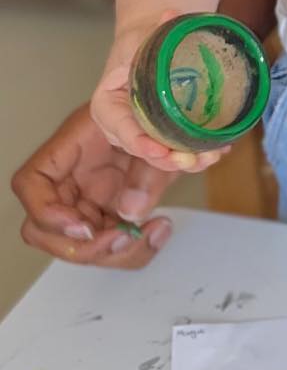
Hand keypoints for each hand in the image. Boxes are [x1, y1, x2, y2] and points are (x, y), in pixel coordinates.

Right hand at [11, 106, 174, 267]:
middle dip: (83, 246)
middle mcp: (70, 181)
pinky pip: (110, 246)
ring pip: (78, 247)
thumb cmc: (154, 116)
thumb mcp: (156, 134)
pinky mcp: (110, 215)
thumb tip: (132, 213)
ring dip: (114, 253)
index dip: (47, 212)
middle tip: (124, 236)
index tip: (85, 225)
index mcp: (68, 150)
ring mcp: (88, 202)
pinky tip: (159, 229)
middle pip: (44, 230)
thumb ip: (147, 170)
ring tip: (154, 231)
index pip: (30, 183)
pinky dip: (133, 248)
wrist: (172, 120)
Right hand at [91, 23, 226, 173]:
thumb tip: (171, 14)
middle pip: (145, 150)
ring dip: (190, 162)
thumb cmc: (141, 38)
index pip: (121, 130)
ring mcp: (144, 132)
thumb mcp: (141, 34)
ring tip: (214, 155)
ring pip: (165, 156)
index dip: (140, 144)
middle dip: (171, 161)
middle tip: (197, 159)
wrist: (154, 41)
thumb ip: (154, 29)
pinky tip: (221, 149)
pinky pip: (179, 148)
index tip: (161, 151)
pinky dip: (199, 152)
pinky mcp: (165, 133)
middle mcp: (123, 125)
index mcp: (108, 104)